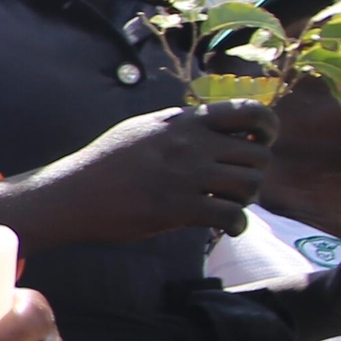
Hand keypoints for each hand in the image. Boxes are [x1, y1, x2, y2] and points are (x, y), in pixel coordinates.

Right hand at [2, 100, 274, 244]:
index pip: (249, 112)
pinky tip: (225, 228)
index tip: (259, 143)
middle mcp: (190, 144)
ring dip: (246, 199)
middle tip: (236, 185)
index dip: (267, 128)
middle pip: (257, 155)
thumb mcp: (143, 129)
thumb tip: (213, 127)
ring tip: (228, 205)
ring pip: (250, 185)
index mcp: (183, 121)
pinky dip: (236, 225)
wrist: (73, 193)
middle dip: (254, 173)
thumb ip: (180, 126)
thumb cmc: (106, 162)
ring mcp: (185, 175)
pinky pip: (231, 216)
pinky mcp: (178, 208)